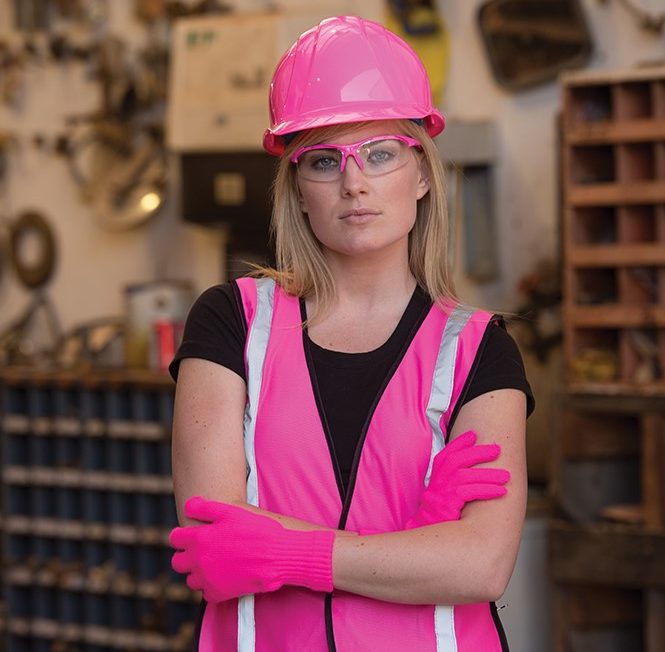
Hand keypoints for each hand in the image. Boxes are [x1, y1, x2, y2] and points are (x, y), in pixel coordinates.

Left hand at [169, 497, 334, 602]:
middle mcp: (199, 561)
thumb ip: (204, 507)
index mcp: (199, 538)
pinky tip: (226, 574)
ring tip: (217, 561)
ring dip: (199, 571)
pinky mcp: (219, 594)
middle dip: (187, 555)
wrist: (278, 554)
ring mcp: (208, 579)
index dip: (183, 535)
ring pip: (191, 579)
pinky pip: (206, 592)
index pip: (175, 539)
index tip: (192, 533)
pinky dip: (213, 585)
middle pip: (178, 562)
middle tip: (204, 548)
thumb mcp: (231, 510)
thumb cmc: (257, 528)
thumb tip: (187, 505)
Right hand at [405, 430, 509, 527]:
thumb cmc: (439, 516)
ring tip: (506, 476)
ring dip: (488, 474)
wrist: (427, 534)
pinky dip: (487, 490)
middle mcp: (437, 482)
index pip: (447, 454)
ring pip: (465, 476)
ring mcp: (441, 493)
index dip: (459, 443)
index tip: (473, 435)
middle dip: (479, 452)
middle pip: (457, 460)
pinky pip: (469, 493)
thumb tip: (472, 471)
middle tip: (497, 449)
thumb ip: (451, 481)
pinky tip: (501, 491)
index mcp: (436, 477)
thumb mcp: (442, 495)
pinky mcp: (448, 506)